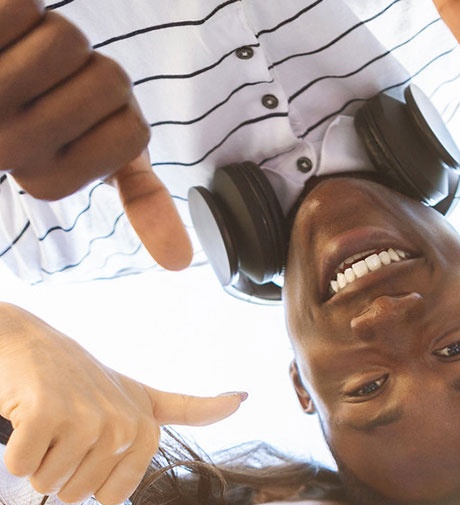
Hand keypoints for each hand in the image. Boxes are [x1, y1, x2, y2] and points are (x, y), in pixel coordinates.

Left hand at [0, 0, 191, 268]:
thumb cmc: (59, 111)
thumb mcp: (107, 161)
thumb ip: (144, 201)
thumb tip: (181, 263)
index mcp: (45, 179)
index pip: (133, 133)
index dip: (120, 116)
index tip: (84, 126)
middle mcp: (8, 147)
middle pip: (110, 82)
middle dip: (95, 74)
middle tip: (60, 86)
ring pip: (67, 40)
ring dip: (57, 36)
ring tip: (30, 57)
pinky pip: (22, 8)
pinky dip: (23, 11)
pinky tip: (8, 35)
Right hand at [0, 305, 245, 504]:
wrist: (25, 341)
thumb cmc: (82, 378)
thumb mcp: (143, 395)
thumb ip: (189, 408)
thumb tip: (244, 398)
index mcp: (146, 432)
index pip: (111, 498)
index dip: (87, 478)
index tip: (86, 440)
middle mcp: (122, 426)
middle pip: (76, 493)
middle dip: (57, 469)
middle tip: (59, 428)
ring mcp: (85, 419)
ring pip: (48, 483)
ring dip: (35, 459)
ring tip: (44, 421)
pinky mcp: (45, 414)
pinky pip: (22, 466)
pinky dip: (15, 451)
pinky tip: (23, 416)